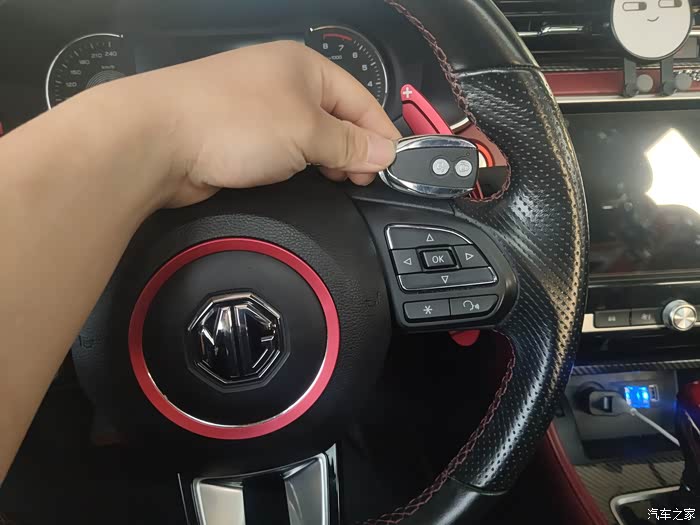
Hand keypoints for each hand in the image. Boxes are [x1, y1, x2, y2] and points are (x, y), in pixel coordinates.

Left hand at [105, 40, 400, 206]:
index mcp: (305, 66)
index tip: (394, 169)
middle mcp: (283, 82)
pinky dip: (300, 165)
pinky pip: (283, 149)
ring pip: (309, 136)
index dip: (380, 134)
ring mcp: (258, 108)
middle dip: (354, 149)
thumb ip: (350, 145)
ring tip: (340, 183)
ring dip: (328, 160)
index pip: (359, 99)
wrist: (157, 140)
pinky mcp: (239, 136)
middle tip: (363, 182)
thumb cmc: (240, 124)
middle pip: (336, 117)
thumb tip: (387, 153)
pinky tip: (306, 181)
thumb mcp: (307, 132)